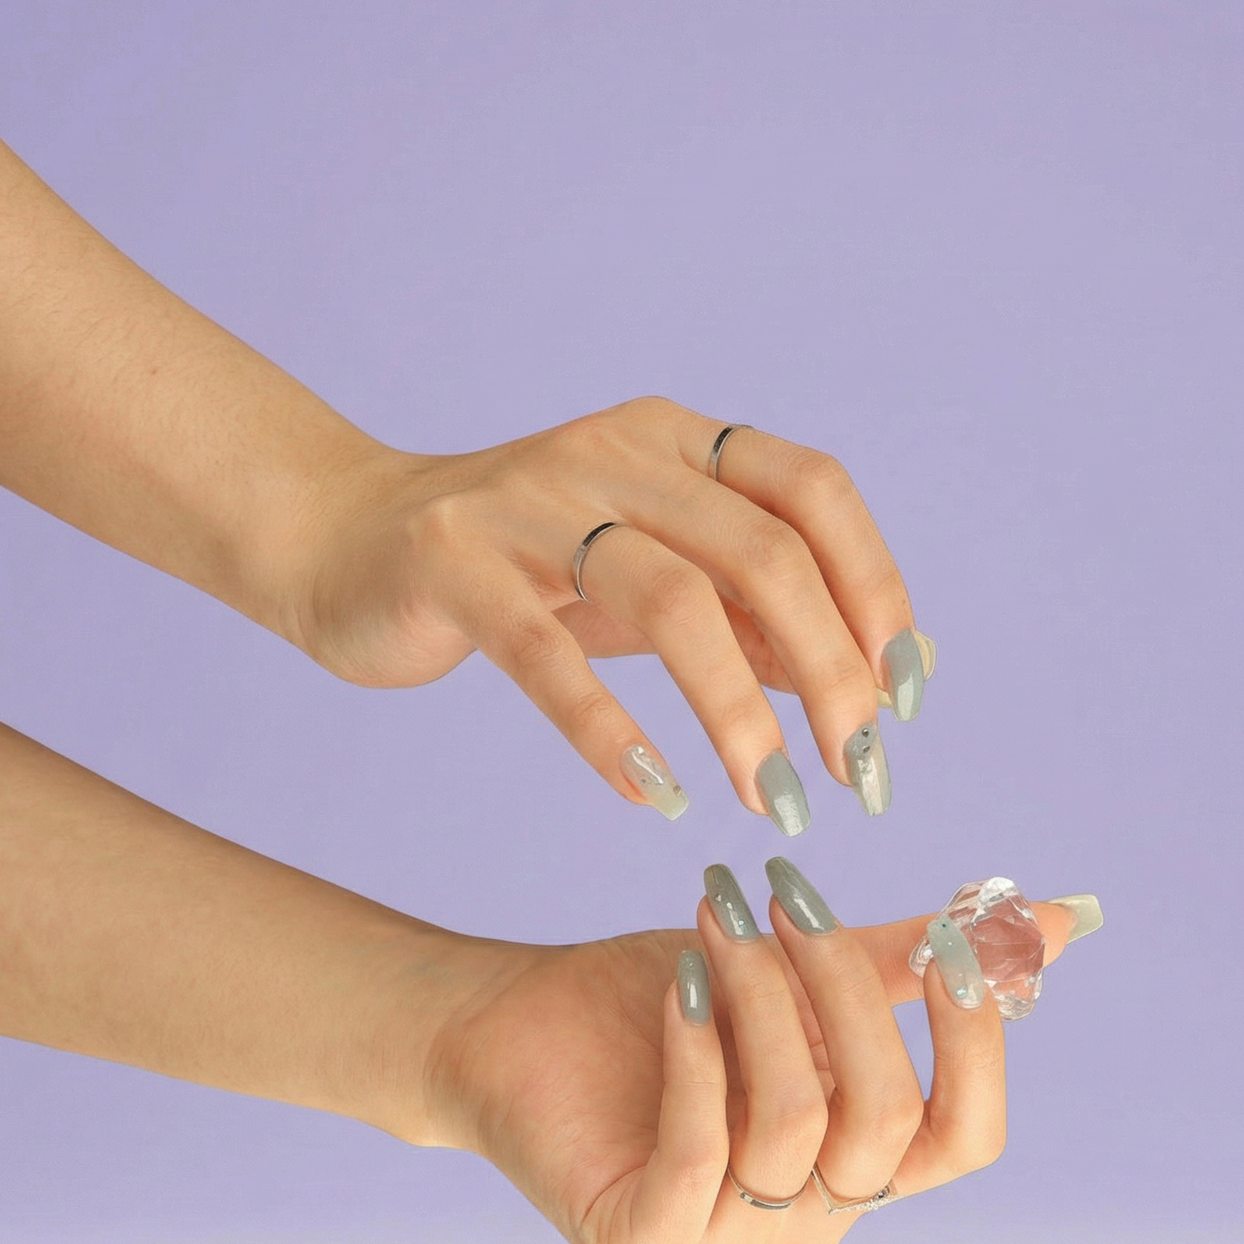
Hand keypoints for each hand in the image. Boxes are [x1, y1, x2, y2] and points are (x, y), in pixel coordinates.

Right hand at [295, 398, 932, 827]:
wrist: (340, 539)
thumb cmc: (519, 570)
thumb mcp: (647, 576)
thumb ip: (746, 612)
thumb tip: (865, 680)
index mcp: (676, 440)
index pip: (814, 490)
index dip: (876, 587)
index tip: (903, 696)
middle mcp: (614, 453)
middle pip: (762, 553)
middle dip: (829, 673)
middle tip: (854, 774)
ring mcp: (529, 503)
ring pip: (669, 600)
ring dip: (738, 714)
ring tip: (772, 802)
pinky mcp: (453, 564)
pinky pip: (547, 655)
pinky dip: (611, 732)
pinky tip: (656, 794)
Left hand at [422, 865, 1081, 1243]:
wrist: (512, 1023)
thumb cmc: (665, 999)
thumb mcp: (800, 973)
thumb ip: (914, 959)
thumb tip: (1059, 915)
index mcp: (857, 1171)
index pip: (966, 1137)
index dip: (976, 1045)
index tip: (954, 933)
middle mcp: (808, 1226)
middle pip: (885, 1121)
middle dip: (844, 992)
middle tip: (788, 891)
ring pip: (797, 1125)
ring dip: (763, 1002)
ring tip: (721, 915)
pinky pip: (702, 1152)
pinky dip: (700, 1055)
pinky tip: (682, 982)